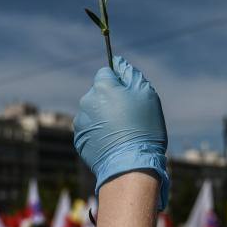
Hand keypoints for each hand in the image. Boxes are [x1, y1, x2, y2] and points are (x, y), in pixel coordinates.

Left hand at [74, 56, 168, 209]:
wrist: (130, 165)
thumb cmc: (143, 128)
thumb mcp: (146, 94)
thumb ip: (130, 74)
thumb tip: (117, 61)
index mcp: (102, 87)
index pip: (106, 73)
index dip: (119, 83)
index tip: (129, 96)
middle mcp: (87, 101)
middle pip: (98, 93)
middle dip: (110, 100)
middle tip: (128, 117)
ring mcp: (81, 122)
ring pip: (94, 112)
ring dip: (104, 117)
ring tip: (121, 133)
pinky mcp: (79, 140)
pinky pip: (90, 130)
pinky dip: (99, 133)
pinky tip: (113, 143)